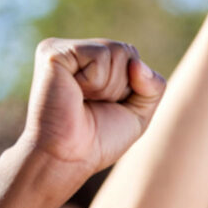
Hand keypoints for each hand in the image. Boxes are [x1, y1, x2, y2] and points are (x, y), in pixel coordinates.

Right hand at [20, 38, 166, 174]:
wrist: (68, 158)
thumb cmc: (99, 140)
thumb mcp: (138, 112)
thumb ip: (153, 85)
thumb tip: (137, 63)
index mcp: (92, 63)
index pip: (133, 58)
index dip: (132, 88)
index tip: (106, 107)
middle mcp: (76, 52)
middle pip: (127, 51)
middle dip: (121, 86)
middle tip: (93, 105)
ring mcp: (63, 49)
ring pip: (116, 51)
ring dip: (109, 86)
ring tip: (83, 100)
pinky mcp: (53, 52)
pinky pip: (100, 55)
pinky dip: (96, 81)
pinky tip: (75, 92)